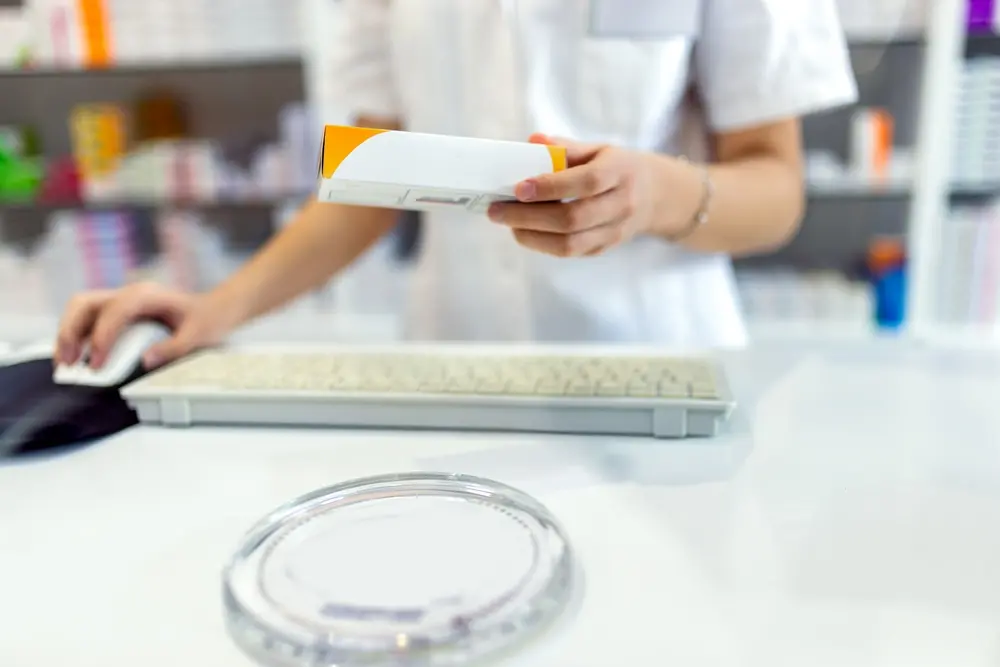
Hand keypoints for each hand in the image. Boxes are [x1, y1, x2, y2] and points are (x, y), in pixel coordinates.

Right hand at [55, 282, 230, 369]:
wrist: (216, 309)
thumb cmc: (207, 320)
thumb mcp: (197, 336)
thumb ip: (173, 348)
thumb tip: (145, 361)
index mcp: (147, 296)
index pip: (113, 311)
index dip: (101, 337)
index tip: (97, 364)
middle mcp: (130, 293)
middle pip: (85, 303)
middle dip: (71, 331)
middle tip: (68, 363)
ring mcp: (122, 300)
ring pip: (81, 308)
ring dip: (68, 333)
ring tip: (66, 363)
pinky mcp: (120, 310)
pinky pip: (90, 318)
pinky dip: (78, 335)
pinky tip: (77, 356)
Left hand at [487, 133, 663, 256]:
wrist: (656, 196)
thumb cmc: (618, 168)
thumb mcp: (598, 149)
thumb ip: (565, 147)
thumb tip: (531, 142)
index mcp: (620, 172)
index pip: (585, 182)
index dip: (550, 187)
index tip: (518, 187)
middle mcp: (621, 204)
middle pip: (572, 219)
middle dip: (528, 217)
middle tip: (497, 210)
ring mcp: (614, 231)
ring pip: (569, 244)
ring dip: (531, 235)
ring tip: (507, 223)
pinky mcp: (604, 248)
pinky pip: (570, 253)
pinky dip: (542, 244)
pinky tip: (524, 231)